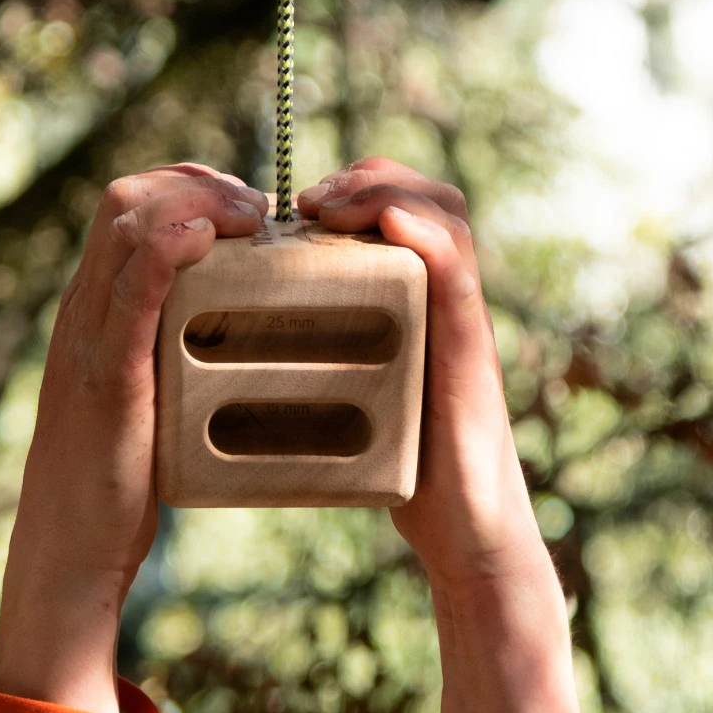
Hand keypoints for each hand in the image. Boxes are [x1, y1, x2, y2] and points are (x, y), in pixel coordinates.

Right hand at [0, 165, 267, 712]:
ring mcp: (90, 340)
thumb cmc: (115, 484)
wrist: (70, 548)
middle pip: (126, 198)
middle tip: (263, 210)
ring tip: (254, 218)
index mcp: (94, 314)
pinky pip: (128, 293)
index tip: (250, 208)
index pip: (130, 208)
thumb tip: (233, 342)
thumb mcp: (144, 403)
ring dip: (196, 203)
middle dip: (199, 183)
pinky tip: (204, 240)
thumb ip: (171, 362)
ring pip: (125, 227)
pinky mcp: (106, 377)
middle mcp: (84, 312)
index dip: (191, 188)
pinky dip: (165, 252)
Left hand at [298, 159, 587, 712]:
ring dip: (387, 191)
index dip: (357, 189)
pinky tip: (389, 223)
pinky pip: (455, 272)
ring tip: (329, 206)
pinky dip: (423, 234)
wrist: (465, 535)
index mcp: (420, 309)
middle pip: (429, 197)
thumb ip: (328, 370)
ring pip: (445, 217)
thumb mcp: (359, 404)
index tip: (297, 208)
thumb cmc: (410, 478)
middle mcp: (446, 304)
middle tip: (309, 201)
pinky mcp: (467, 351)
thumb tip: (245, 360)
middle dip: (369, 178)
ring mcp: (460, 323)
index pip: (406, 211)